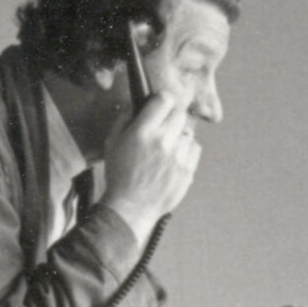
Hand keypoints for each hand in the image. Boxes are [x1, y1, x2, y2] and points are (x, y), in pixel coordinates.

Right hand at [98, 89, 200, 231]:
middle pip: (179, 114)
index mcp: (143, 132)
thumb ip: (125, 118)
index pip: (164, 100)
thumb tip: (138, 103)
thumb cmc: (120, 174)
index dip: (163, 100)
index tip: (161, 104)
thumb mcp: (113, 142)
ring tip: (165, 149)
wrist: (132, 206)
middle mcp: (163, 142)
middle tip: (163, 127)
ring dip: (178, 136)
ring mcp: (178, 157)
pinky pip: (195, 148)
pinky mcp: (188, 170)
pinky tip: (173, 159)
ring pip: (187, 133)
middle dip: (171, 117)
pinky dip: (186, 151)